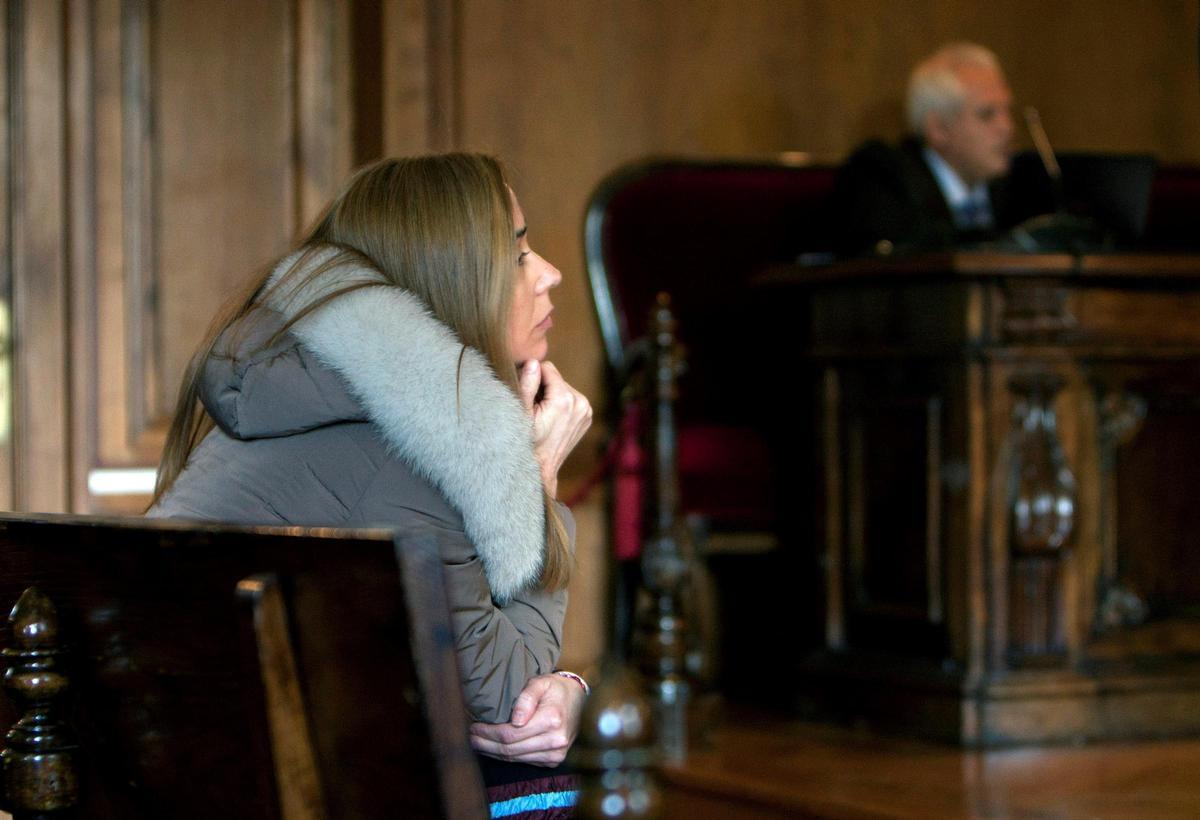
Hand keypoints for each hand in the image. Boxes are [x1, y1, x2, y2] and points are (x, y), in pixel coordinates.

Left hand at [468, 673, 585, 766]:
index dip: (488, 733)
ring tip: (477, 742)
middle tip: (469, 736)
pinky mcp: (553, 761)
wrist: (578, 701)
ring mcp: (556, 754)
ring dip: (493, 752)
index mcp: (551, 720)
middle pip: (510, 750)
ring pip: (515, 759)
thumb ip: (526, 698)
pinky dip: (507, 756)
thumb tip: (515, 720)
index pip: (510, 734)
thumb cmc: (555, 689)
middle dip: (486, 744)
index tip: (473, 726)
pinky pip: (524, 761)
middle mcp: (555, 742)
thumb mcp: (540, 683)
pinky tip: (495, 748)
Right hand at [518, 360, 591, 497]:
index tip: (527, 393)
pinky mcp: (587, 416)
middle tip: (534, 407)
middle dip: (544, 387)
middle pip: (557, 378)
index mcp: (564, 400)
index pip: (548, 367)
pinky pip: (571, 398)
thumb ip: (527, 384)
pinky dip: (561, 403)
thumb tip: (533, 362)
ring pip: (564, 387)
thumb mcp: (521, 413)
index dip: (533, 376)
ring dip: (552, 394)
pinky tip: (552, 418)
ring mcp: (586, 410)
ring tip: (542, 414)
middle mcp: (580, 403)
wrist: (540, 468)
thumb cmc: (526, 441)